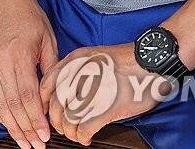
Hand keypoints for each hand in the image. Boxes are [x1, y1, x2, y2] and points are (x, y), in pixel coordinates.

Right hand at [0, 0, 58, 148]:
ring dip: (10, 126)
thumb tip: (56, 98)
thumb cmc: (28, 16)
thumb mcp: (48, 40)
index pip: (27, 97)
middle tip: (35, 146)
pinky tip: (6, 123)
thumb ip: (51, 70)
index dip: (36, 120)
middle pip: (12, 105)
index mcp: (18, 55)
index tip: (45, 136)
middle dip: (25, 129)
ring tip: (22, 141)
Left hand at [39, 43, 174, 145]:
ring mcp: (89, 94)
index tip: (50, 112)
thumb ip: (77, 70)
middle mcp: (77, 77)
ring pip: (67, 121)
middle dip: (57, 122)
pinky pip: (83, 130)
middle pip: (54, 106)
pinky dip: (82, 137)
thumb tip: (69, 91)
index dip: (45, 103)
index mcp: (73, 62)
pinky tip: (87, 138)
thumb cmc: (127, 60)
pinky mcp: (103, 110)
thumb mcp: (93, 55)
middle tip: (64, 127)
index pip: (46, 86)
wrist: (148, 61)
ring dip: (70, 132)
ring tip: (76, 135)